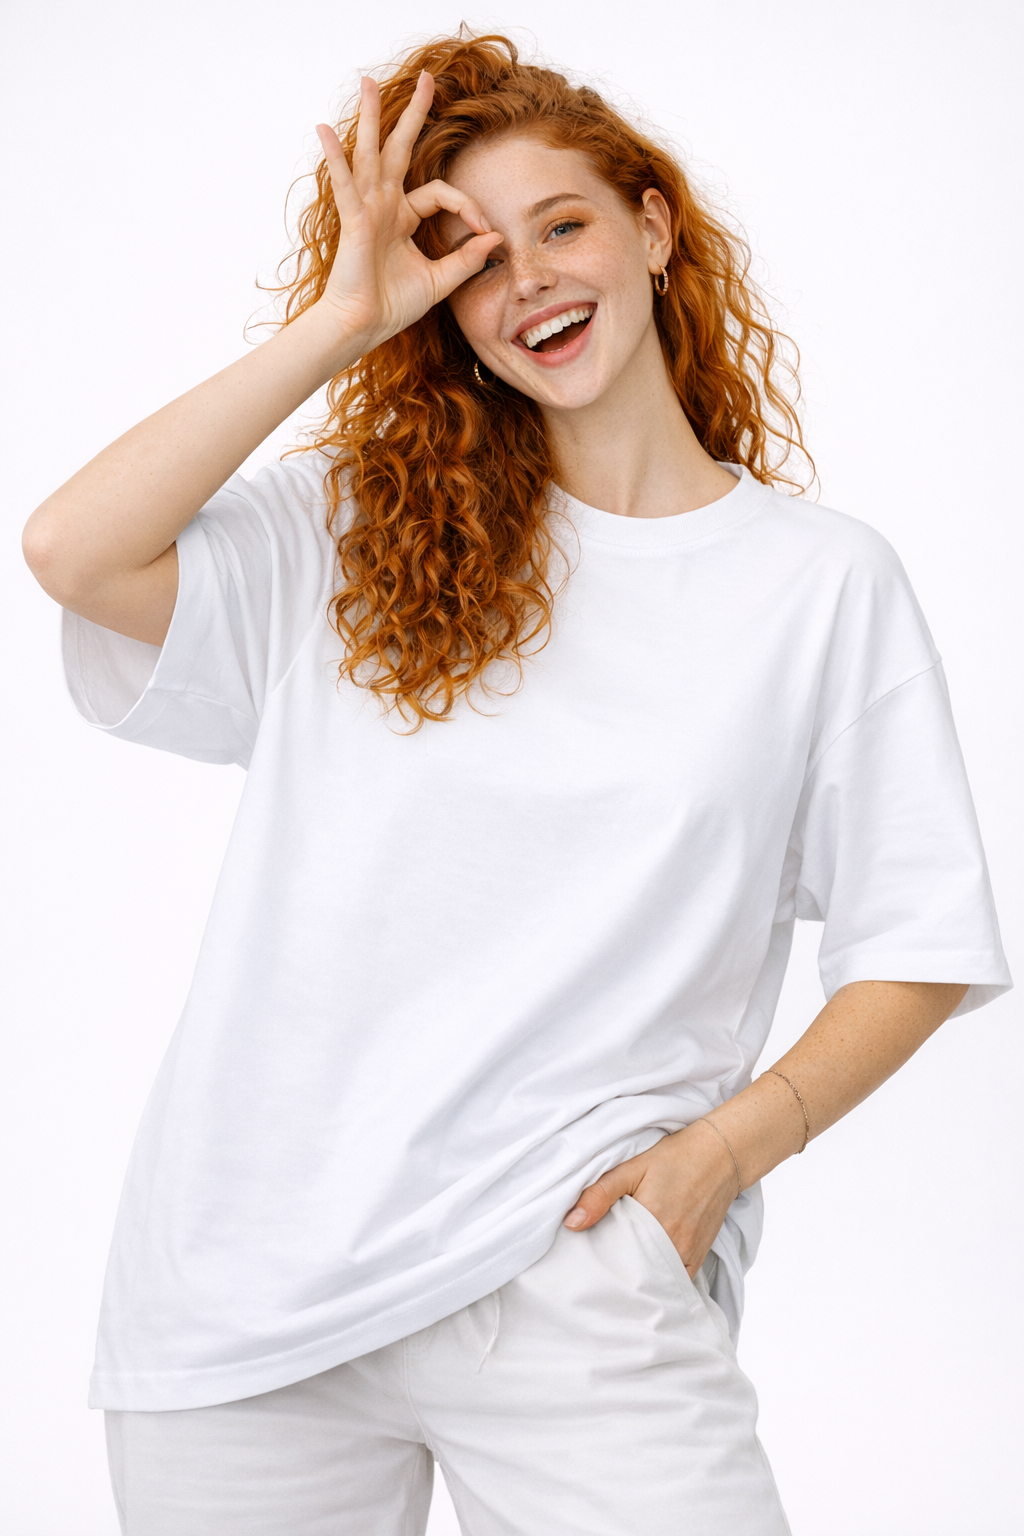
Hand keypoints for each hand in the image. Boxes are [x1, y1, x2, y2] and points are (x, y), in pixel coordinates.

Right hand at [313, 72, 500, 351]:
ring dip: (371, 117)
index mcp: (404, 218)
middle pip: (401, 150)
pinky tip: (325, 131)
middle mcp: (384, 206)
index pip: (441, 193)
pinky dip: (336, 157)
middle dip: (414, 114)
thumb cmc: (393, 306)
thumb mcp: (440, 281)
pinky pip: (344, 183)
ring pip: (371, 154)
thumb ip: (466, 260)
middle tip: (427, 79)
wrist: (363, 327)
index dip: (468, 206)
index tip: (485, 231)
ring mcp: (367, 209)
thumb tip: (495, 239)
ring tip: (367, 82)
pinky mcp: (353, 220)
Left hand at [563, 1121, 739, 1277]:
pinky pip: (678, 1281)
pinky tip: (647, 1276)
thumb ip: (600, 1194)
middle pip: (637, 1274)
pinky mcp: (700, 1256)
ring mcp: (689, 1253)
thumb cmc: (674, 1159)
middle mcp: (673, 1244)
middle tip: (598, 1274)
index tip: (585, 1266)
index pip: (617, 1260)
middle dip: (618, 1277)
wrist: (719, 1157)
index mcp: (652, 1223)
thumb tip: (571, 1224)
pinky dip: (661, 1281)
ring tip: (619, 1276)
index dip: (600, 1265)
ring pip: (657, 1280)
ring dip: (640, 1280)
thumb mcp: (632, 1168)